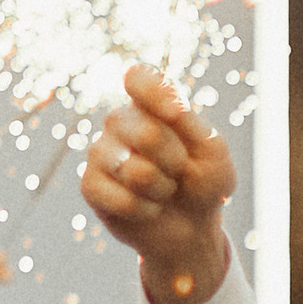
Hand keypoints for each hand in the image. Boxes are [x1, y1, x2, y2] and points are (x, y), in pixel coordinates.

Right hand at [82, 67, 236, 303]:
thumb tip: (170, 104)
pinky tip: (148, 209)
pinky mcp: (90, 186)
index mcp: (149, 104)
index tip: (176, 114)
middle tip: (180, 171)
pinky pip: (121, 200)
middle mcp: (120, 122)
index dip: (155, 93)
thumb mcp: (212, 151)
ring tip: (164, 190)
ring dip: (162, 189)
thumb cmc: (203, 181)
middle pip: (147, 133)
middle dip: (175, 161)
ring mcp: (100, 152)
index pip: (138, 77)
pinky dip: (146, 210)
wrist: (191, 226)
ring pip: (135, 171)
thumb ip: (191, 124)